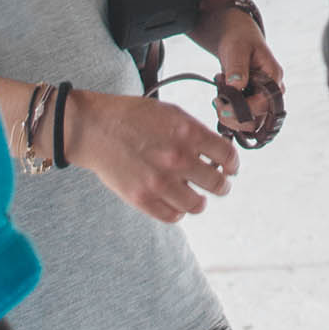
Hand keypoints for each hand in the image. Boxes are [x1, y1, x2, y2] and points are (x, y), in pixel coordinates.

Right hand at [64, 89, 237, 223]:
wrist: (96, 128)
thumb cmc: (134, 116)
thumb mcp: (171, 113)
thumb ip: (195, 132)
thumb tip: (217, 152)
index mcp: (188, 132)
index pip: (227, 155)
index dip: (232, 164)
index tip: (230, 168)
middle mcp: (177, 159)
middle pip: (217, 184)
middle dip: (222, 185)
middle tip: (219, 184)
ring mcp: (160, 182)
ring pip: (197, 205)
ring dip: (200, 200)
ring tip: (195, 195)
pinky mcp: (142, 199)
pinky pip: (173, 216)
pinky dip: (178, 211)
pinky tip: (175, 201)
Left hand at [190, 1, 284, 141]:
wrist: (234, 34)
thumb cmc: (239, 36)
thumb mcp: (236, 48)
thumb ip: (237, 67)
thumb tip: (236, 86)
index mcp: (273, 76)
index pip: (264, 104)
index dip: (244, 110)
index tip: (223, 106)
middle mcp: (271, 91)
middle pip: (259, 120)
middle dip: (235, 118)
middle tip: (217, 102)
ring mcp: (262, 97)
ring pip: (251, 123)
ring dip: (231, 118)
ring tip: (218, 98)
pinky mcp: (251, 101)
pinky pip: (243, 118)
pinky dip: (229, 114)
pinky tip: (220, 98)